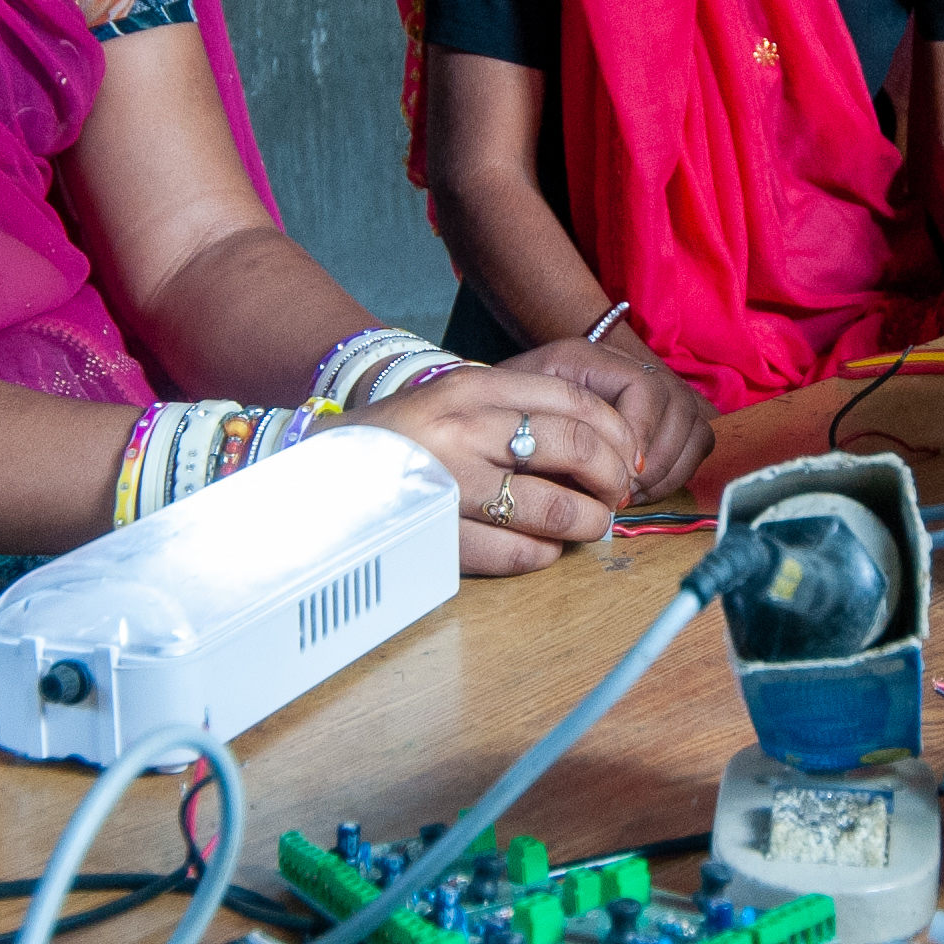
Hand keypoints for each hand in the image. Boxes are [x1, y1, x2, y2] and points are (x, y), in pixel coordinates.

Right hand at [352, 361, 636, 575]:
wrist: (317, 475)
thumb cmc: (400, 441)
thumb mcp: (452, 400)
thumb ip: (515, 408)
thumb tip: (600, 441)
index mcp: (471, 388)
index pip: (574, 401)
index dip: (616, 433)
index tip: (625, 456)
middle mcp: (462, 430)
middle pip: (577, 448)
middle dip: (612, 478)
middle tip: (616, 494)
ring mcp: (450, 486)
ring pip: (557, 508)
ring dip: (589, 523)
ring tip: (588, 526)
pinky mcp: (440, 538)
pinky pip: (521, 553)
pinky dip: (545, 555)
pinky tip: (542, 549)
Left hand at [506, 335, 717, 506]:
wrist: (504, 409)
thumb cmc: (507, 419)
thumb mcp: (515, 421)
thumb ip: (553, 436)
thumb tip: (608, 476)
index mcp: (588, 357)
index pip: (644, 388)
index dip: (639, 434)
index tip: (620, 476)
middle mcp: (628, 364)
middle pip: (679, 405)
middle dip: (656, 461)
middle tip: (624, 494)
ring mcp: (653, 387)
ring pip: (695, 426)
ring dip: (668, 470)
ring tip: (632, 494)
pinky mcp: (666, 415)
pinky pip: (697, 441)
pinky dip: (678, 470)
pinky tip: (644, 489)